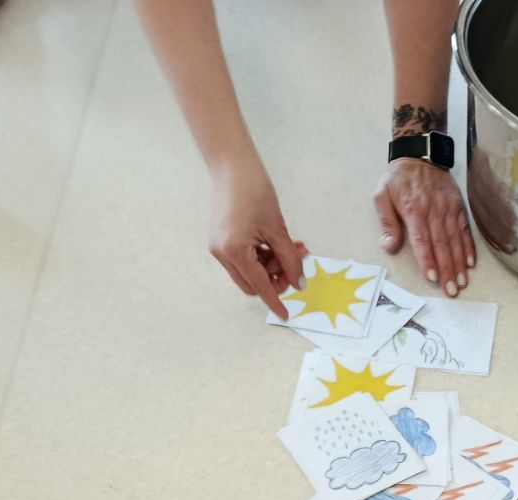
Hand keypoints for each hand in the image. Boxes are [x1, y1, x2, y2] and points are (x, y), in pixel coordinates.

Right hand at [209, 168, 305, 318]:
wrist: (233, 167)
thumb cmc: (255, 191)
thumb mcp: (278, 229)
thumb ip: (289, 259)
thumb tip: (298, 283)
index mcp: (234, 251)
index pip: (259, 286)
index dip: (275, 300)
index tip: (286, 315)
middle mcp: (221, 253)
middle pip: (253, 284)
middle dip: (276, 278)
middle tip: (296, 264)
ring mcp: (218, 247)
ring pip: (250, 272)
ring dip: (272, 265)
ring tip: (293, 247)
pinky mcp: (220, 240)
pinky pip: (244, 259)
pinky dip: (262, 256)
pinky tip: (276, 243)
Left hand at [373, 157, 475, 296]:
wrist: (420, 154)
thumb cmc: (398, 179)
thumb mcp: (382, 195)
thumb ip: (386, 221)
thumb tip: (389, 245)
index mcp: (414, 210)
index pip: (422, 240)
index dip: (428, 260)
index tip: (433, 277)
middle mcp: (434, 211)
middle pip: (442, 245)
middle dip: (447, 269)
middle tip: (451, 289)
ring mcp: (448, 209)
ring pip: (455, 240)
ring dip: (459, 263)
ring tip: (462, 281)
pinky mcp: (458, 206)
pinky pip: (464, 229)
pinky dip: (468, 246)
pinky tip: (470, 262)